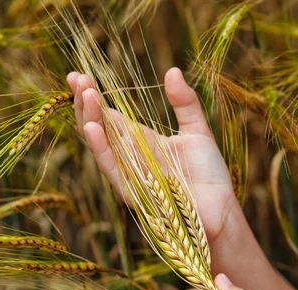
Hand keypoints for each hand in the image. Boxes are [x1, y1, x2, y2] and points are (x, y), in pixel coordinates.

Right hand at [66, 67, 236, 246]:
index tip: (79, 74)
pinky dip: (99, 147)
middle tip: (77, 77)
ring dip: (89, 117)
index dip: (93, 95)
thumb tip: (172, 71)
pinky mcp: (131, 190)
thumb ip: (184, 102)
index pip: (108, 114)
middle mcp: (128, 155)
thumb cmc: (209, 174)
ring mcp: (127, 172)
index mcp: (140, 140)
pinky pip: (111, 167)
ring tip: (85, 92)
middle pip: (98, 125)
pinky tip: (90, 126)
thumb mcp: (197, 130)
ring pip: (100, 143)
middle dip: (85, 101)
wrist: (220, 209)